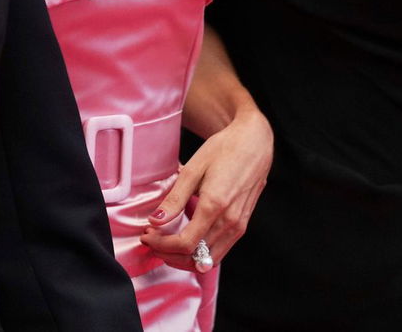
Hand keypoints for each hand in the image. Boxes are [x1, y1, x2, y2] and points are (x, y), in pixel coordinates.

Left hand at [138, 108, 271, 270]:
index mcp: (215, 206)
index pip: (185, 244)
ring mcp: (239, 225)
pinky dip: (200, 253)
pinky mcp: (242, 225)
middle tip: (152, 241)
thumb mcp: (193, 169)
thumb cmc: (223, 149)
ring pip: (208, 260)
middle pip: (195, 258)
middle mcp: (230, 221)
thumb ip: (174, 199)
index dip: (162, 245)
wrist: (254, 141)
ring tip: (165, 243)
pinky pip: (219, 251)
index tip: (147, 235)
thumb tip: (155, 221)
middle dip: (169, 255)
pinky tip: (185, 239)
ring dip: (184, 258)